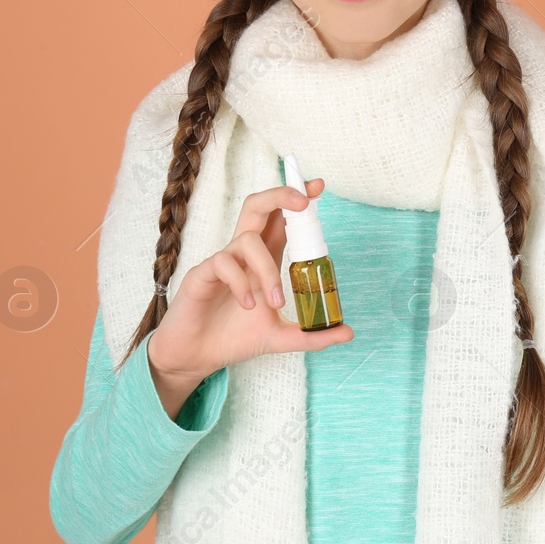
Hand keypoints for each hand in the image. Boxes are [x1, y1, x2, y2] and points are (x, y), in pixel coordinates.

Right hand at [147, 177, 350, 417]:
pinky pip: (223, 263)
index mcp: (264, 259)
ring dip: (267, 269)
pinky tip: (246, 305)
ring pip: (247, 239)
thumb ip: (312, 334)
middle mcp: (244, 254)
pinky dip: (240, 283)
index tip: (319, 187)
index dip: (298, 200)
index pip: (282, 220)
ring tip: (276, 303)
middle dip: (281, 196)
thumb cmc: (235, 337)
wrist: (197, 357)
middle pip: (258, 207)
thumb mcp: (281, 337)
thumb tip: (347, 333)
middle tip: (304, 202)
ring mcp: (222, 262)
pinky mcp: (201, 274)